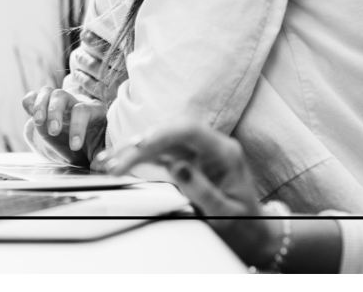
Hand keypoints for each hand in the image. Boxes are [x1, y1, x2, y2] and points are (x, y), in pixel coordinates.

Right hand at [21, 86, 107, 166]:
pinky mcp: (44, 109)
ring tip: (38, 121)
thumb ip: (103, 155)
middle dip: (55, 112)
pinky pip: (34, 96)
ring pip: (47, 92)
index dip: (78, 127)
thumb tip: (101, 165)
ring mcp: (58, 103)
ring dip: (40, 105)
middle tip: (54, 131)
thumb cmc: (94, 146)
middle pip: (62, 95)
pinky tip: (29, 111)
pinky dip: (29, 101)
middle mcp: (74, 102)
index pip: (83, 110)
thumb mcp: (101, 150)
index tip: (74, 146)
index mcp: (93, 110)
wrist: (82, 146)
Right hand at [98, 119, 280, 266]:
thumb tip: (177, 167)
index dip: (162, 133)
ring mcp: (199, 153)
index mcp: (225, 152)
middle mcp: (211, 147)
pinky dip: (141, 157)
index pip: (190, 130)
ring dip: (136, 149)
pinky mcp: (189, 162)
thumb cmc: (244, 224)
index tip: (139, 146)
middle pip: (172, 132)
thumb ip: (202, 189)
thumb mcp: (225, 213)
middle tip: (114, 160)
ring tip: (109, 161)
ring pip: (163, 141)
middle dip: (141, 142)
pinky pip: (162, 153)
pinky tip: (122, 161)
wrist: (253, 232)